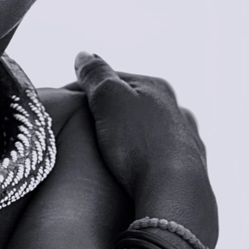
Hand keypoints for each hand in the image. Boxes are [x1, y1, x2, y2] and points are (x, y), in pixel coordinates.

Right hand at [74, 52, 217, 248]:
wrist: (173, 192)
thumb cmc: (137, 142)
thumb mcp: (108, 98)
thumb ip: (95, 74)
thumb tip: (84, 55)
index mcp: (155, 88)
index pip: (110, 80)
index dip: (81, 90)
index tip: (60, 105)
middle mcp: (176, 110)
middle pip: (131, 106)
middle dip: (107, 113)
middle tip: (78, 128)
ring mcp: (185, 141)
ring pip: (148, 131)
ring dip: (128, 137)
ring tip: (104, 152)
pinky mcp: (188, 172)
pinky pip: (159, 159)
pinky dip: (142, 159)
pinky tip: (131, 171)